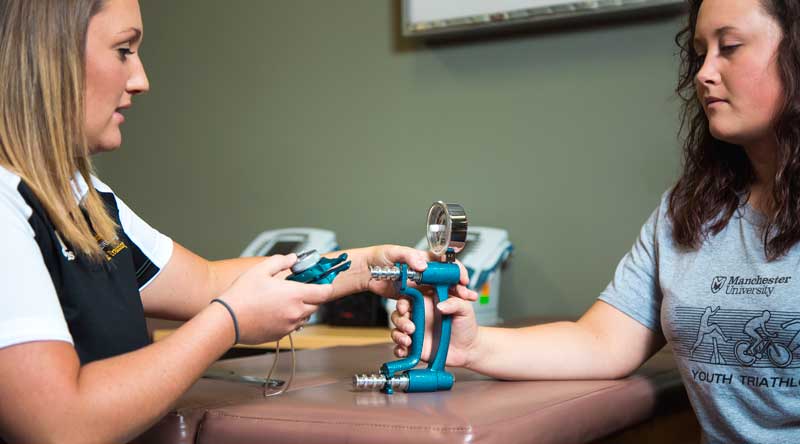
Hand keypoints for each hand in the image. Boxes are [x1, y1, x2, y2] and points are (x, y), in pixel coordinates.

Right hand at [216, 254, 333, 343]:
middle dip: (312, 296)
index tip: (324, 282)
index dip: (326, 286)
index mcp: (295, 295)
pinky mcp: (280, 335)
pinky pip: (292, 326)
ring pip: (305, 317)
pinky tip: (274, 312)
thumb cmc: (242, 295)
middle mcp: (296, 312)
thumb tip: (292, 259)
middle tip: (299, 289)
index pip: (324, 292)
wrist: (228, 321)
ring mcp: (289, 326)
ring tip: (283, 301)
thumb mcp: (260, 270)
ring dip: (301, 308)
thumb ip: (280, 262)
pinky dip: (289, 319)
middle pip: (316, 305)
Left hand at [353, 245, 476, 301]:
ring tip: (463, 303)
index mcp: (423, 260)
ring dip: (452, 298)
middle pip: (447, 280)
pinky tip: (443, 312)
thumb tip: (424, 265)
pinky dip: (435, 308)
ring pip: (440, 292)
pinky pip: (426, 303)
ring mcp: (419, 285)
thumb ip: (410, 257)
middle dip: (459, 287)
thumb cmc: (379, 257)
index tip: (462, 279)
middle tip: (467, 295)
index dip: (456, 270)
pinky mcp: (412, 297)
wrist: (366, 272)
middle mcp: (424, 273)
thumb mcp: (395, 252)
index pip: (445, 264)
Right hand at [390, 293, 479, 367]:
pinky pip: (401, 348)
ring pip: (397, 331)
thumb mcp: (464, 310)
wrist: (469, 349)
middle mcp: (418, 318)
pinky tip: (404, 351)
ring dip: (398, 336)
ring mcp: (416, 333)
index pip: (408, 299)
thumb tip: (440, 306)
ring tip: (408, 341)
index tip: (404, 308)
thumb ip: (454, 303)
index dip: (402, 303)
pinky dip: (399, 350)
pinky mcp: (415, 348)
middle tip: (411, 328)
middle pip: (398, 315)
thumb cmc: (466, 326)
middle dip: (400, 321)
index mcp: (427, 305)